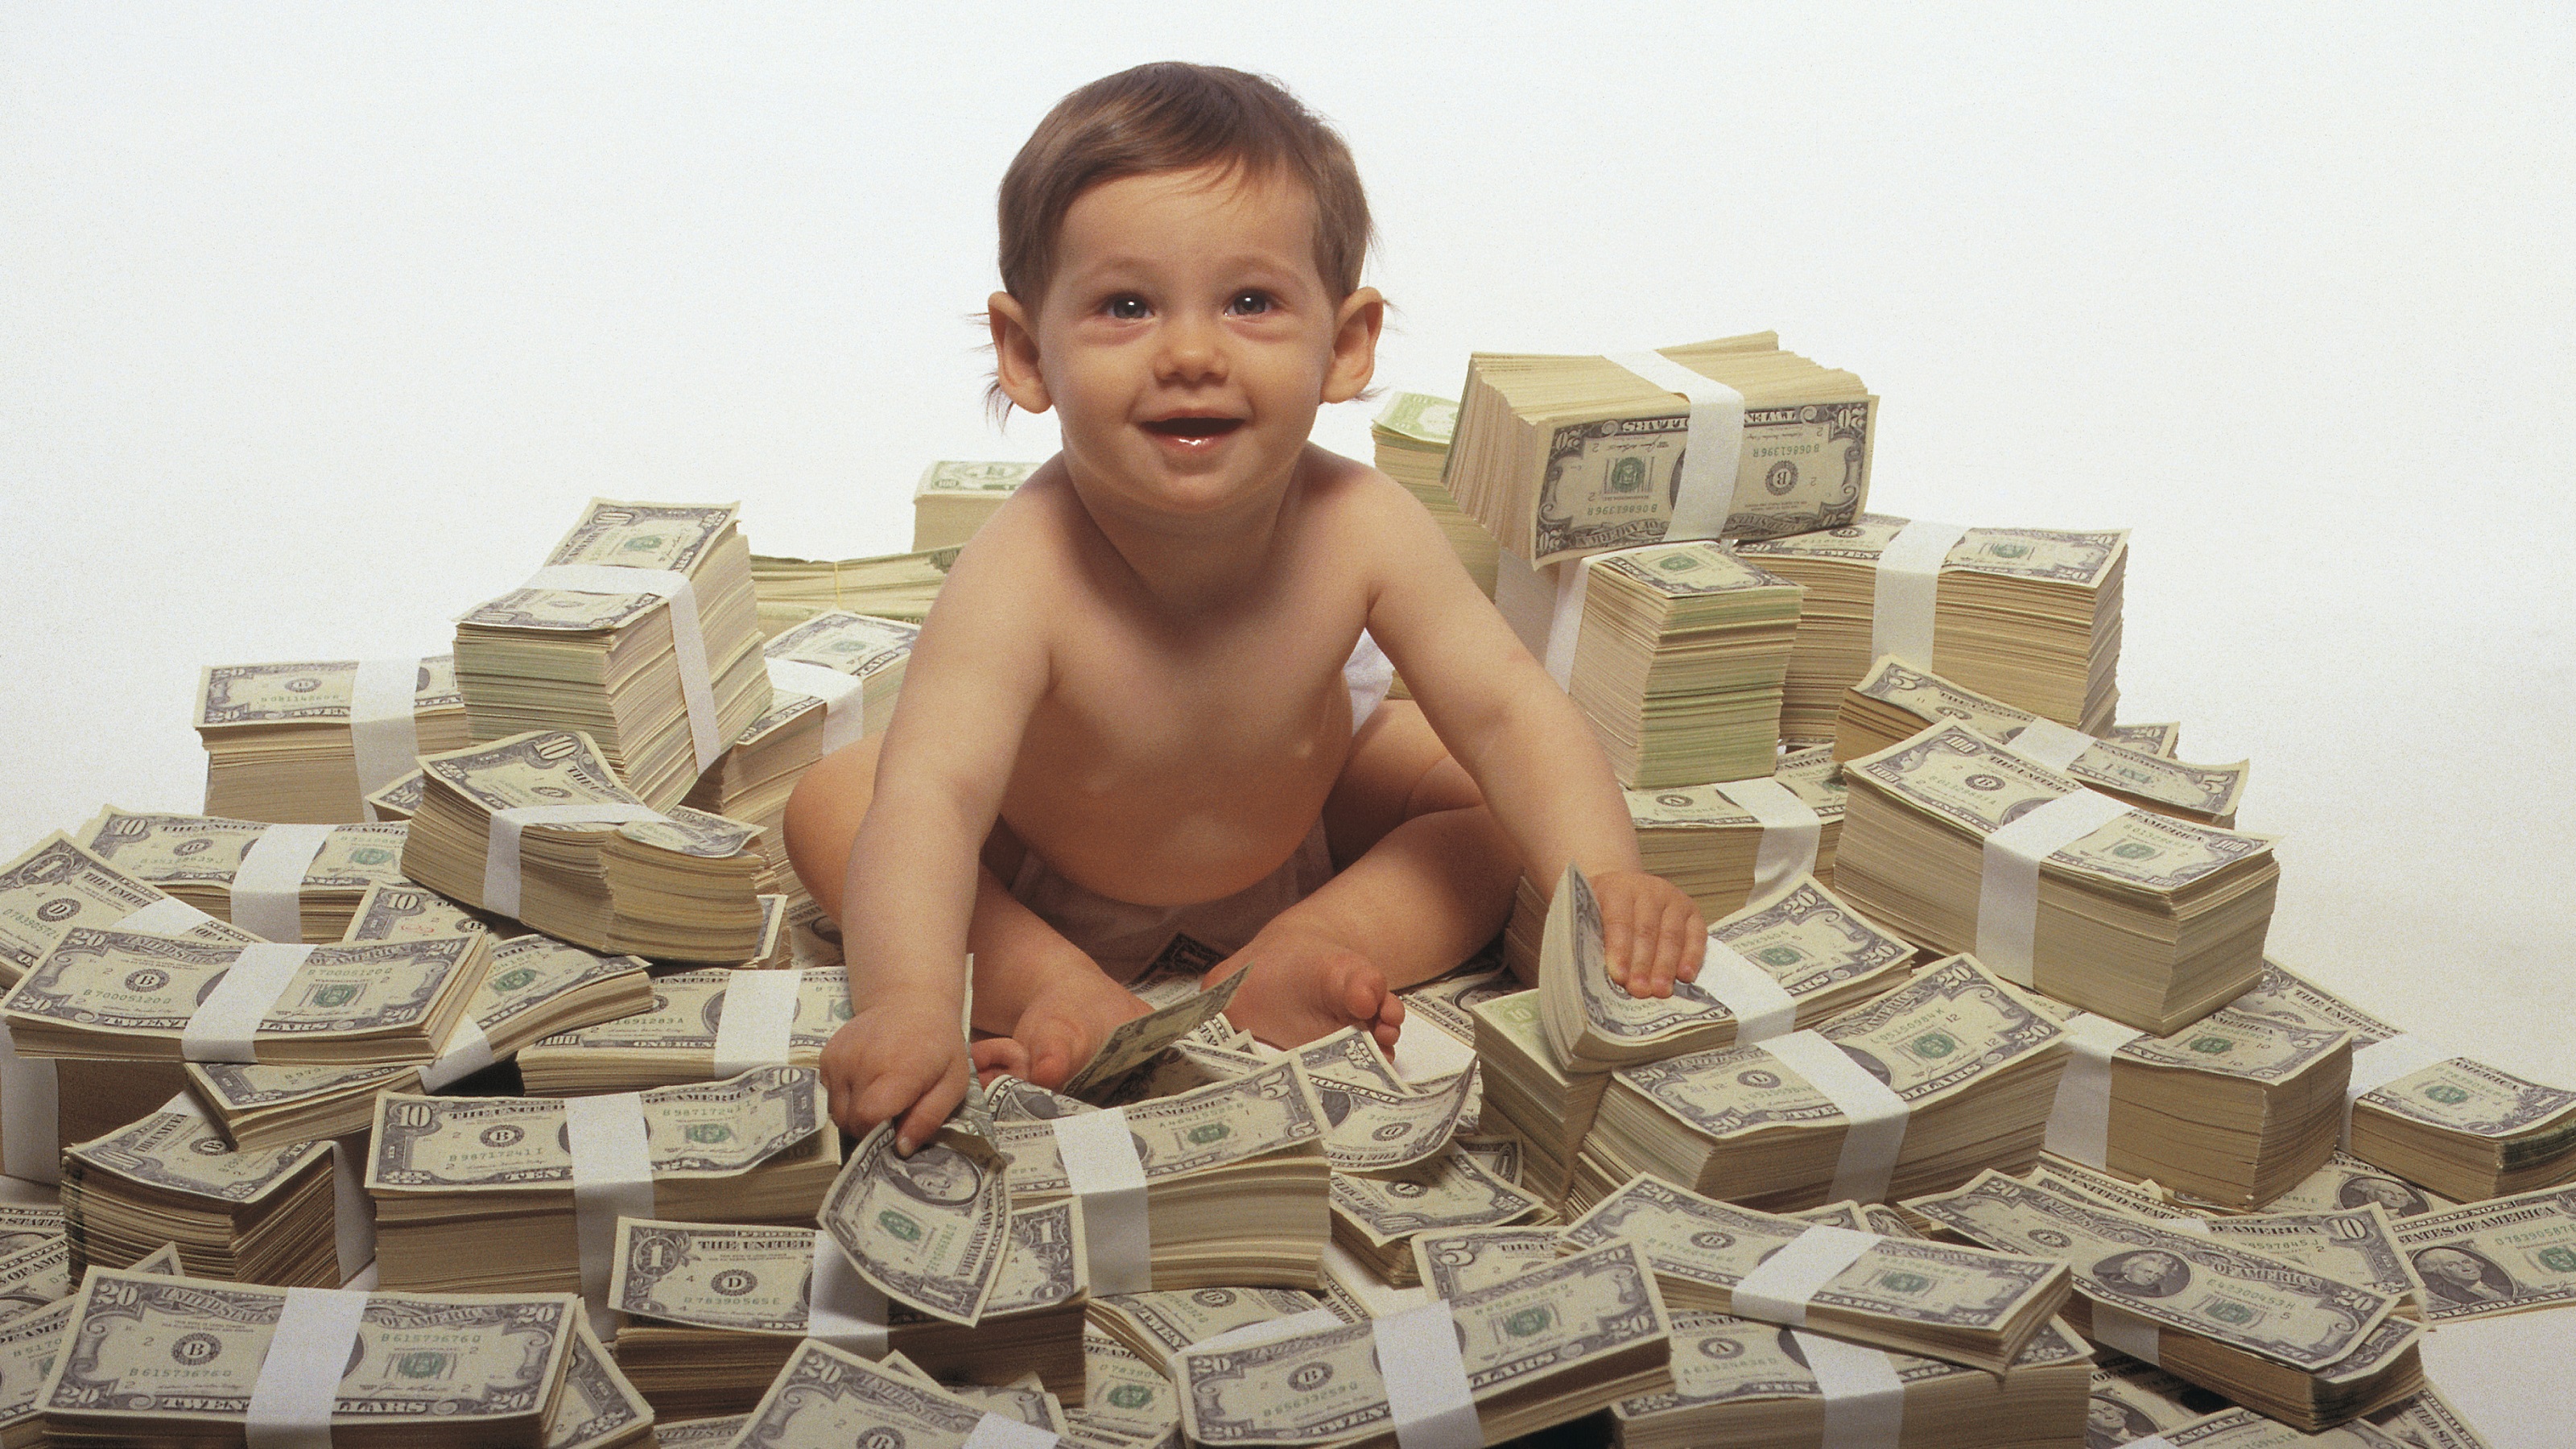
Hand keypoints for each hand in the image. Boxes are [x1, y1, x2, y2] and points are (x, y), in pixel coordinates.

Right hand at [818, 993, 969, 1152]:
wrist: (910, 1002)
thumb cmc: (938, 1046)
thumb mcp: (952, 1084)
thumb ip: (928, 1118)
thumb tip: (901, 1150)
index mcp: (896, 1071)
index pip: (868, 1118)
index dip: (878, 1135)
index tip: (895, 1131)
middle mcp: (861, 1064)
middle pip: (850, 1121)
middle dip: (869, 1128)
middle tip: (892, 1113)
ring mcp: (839, 1058)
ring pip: (836, 1111)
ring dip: (855, 1113)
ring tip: (880, 1094)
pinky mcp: (826, 1055)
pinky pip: (829, 1093)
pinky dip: (845, 1096)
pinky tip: (866, 1080)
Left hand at [1589, 868, 1704, 998]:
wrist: (1624, 888)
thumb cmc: (1603, 909)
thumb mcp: (1589, 915)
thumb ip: (1590, 937)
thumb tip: (1592, 972)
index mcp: (1617, 889)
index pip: (1619, 921)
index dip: (1619, 950)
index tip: (1619, 976)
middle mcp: (1648, 890)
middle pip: (1647, 931)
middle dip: (1643, 964)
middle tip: (1640, 990)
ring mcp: (1673, 899)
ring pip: (1671, 935)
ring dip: (1666, 966)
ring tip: (1661, 990)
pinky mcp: (1691, 911)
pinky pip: (1696, 935)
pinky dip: (1692, 957)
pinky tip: (1685, 976)